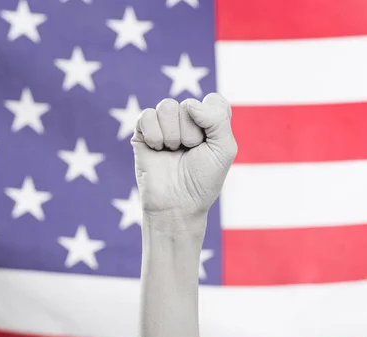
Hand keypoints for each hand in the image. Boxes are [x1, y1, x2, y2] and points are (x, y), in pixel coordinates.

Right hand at [131, 93, 237, 219]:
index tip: (208, 142)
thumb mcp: (224, 150)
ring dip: (172, 135)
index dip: (211, 120)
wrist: (176, 205)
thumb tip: (189, 104)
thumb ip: (217, 119)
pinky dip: (154, 136)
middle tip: (188, 153)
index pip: (213, 101)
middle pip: (188, 104)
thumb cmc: (202, 181)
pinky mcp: (143, 132)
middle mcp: (187, 120)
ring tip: (172, 152)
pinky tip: (157, 150)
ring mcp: (164, 125)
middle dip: (190, 134)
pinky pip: (147, 116)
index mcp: (209, 123)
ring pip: (166, 106)